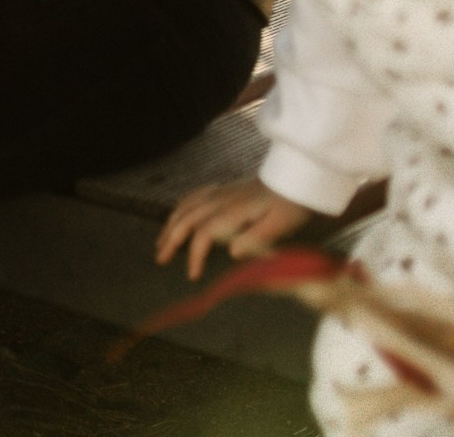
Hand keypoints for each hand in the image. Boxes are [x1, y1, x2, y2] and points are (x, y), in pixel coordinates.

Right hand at [156, 178, 313, 279]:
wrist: (293, 178)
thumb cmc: (290, 204)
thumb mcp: (280, 224)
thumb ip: (256, 238)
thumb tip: (232, 253)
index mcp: (233, 211)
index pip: (204, 234)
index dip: (195, 255)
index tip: (192, 275)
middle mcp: (220, 199)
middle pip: (187, 219)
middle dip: (171, 239)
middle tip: (160, 259)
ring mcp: (219, 192)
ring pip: (185, 206)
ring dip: (171, 224)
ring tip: (161, 242)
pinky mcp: (222, 189)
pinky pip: (193, 196)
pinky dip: (180, 208)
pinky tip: (177, 215)